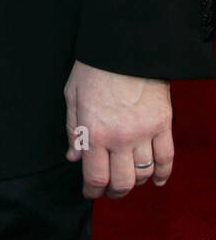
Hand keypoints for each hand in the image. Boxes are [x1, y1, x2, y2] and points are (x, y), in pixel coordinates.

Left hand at [64, 60, 173, 199]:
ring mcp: (144, 132)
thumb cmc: (94, 67)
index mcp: (94, 131)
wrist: (124, 46)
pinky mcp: (163, 124)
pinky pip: (166, 159)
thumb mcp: (72, 95)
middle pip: (121, 182)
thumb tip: (73, 156)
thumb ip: (73, 129)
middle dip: (114, 192)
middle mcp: (120, 138)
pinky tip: (155, 179)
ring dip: (135, 182)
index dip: (92, 192)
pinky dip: (162, 174)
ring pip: (143, 174)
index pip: (95, 177)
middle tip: (109, 190)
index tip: (90, 193)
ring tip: (128, 178)